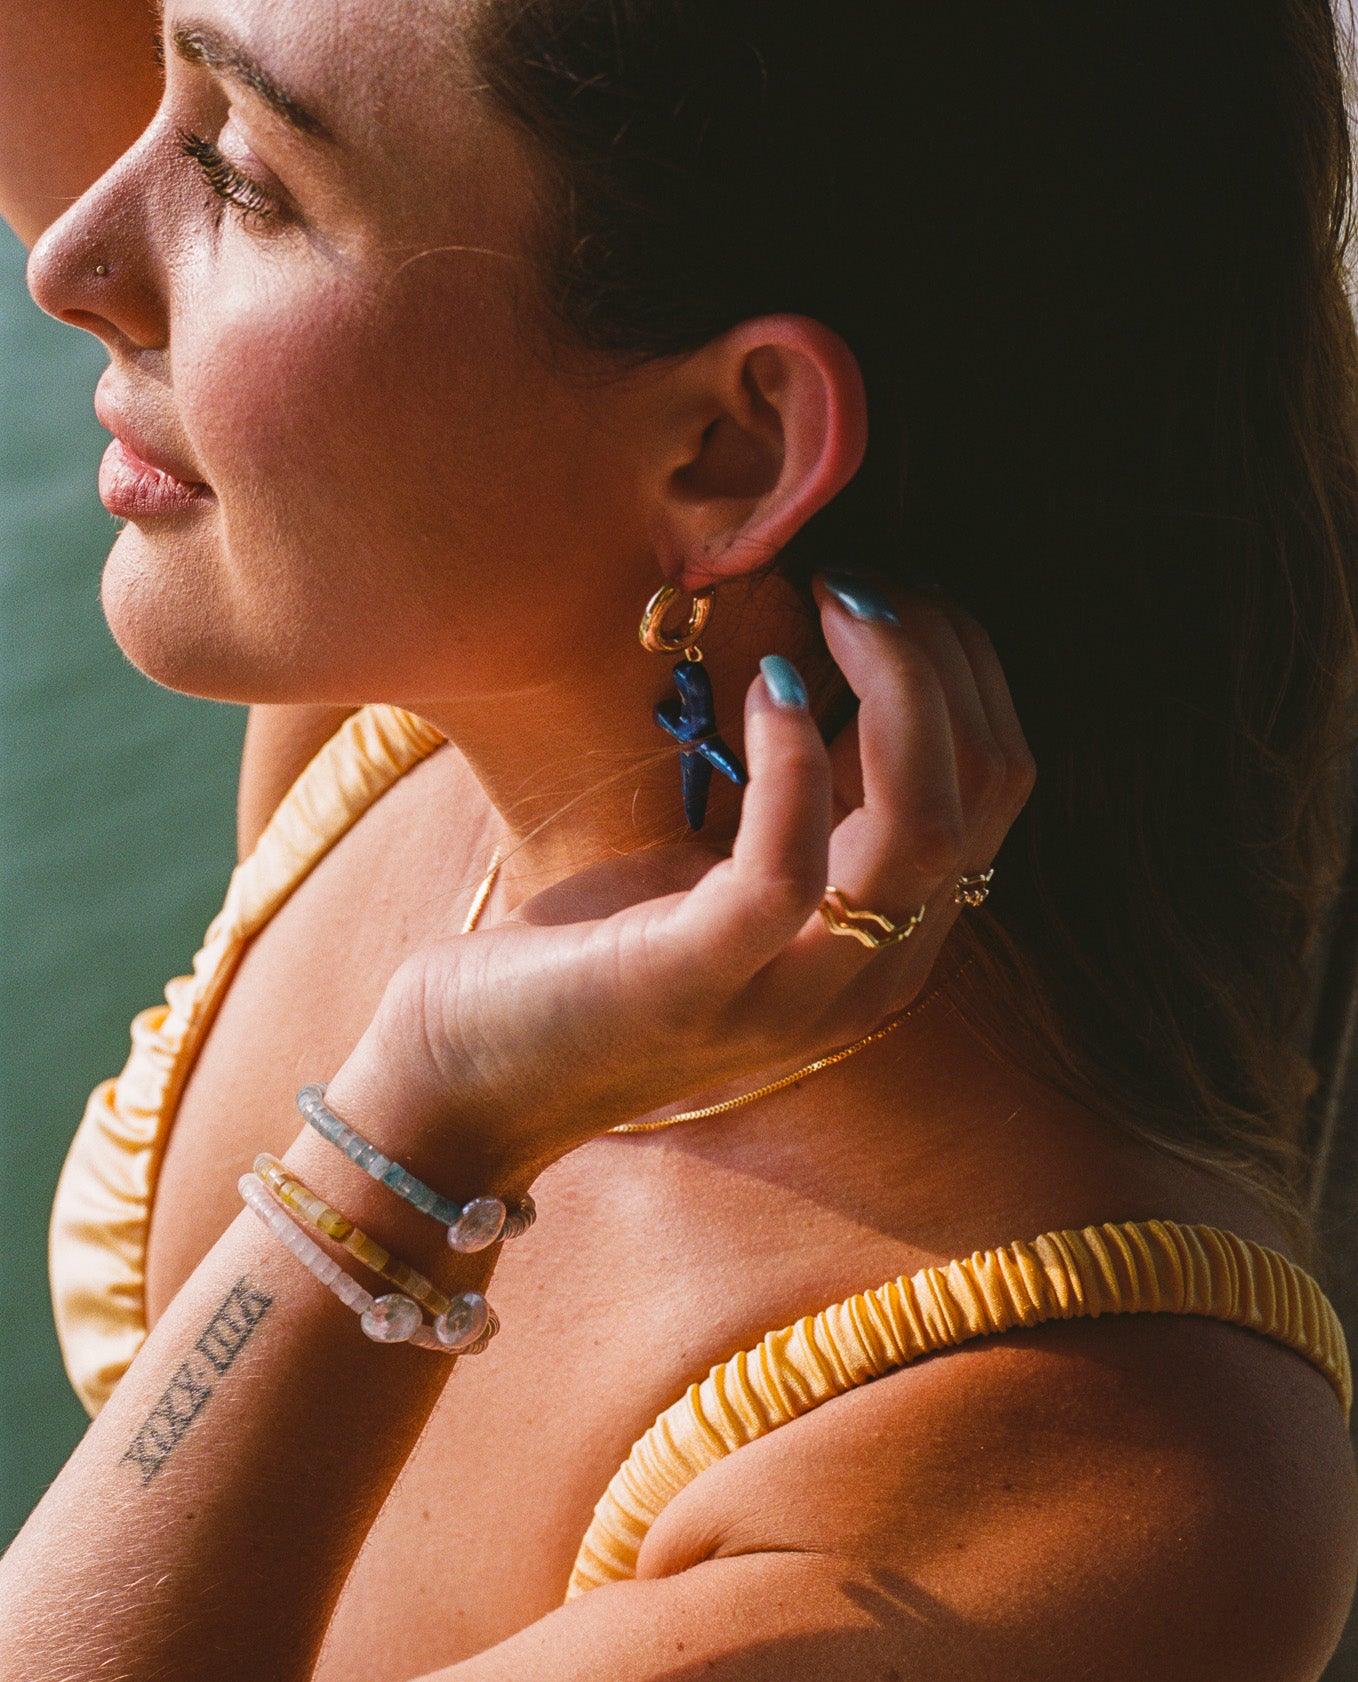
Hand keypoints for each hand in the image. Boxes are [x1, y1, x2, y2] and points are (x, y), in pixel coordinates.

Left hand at [348, 578, 1035, 1181]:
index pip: (997, 783)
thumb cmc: (580, 953)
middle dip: (937, 652)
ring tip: (827, 608)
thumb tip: (839, 651)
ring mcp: (789, 995)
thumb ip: (799, 801)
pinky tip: (762, 692)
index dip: (962, 662)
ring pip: (922, 828)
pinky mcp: (696, 987)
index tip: (879, 592)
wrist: (467, 1076)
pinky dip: (792, 761)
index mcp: (885, 940)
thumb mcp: (716, 868)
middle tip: (854, 583)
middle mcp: (866, 977)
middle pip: (982, 790)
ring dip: (896, 686)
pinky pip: (789, 869)